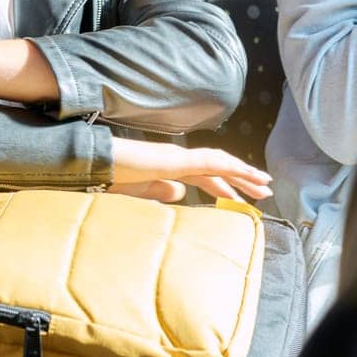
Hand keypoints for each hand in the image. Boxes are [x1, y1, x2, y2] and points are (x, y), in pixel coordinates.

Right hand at [109, 138, 272, 202]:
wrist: (92, 165)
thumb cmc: (109, 178)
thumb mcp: (136, 192)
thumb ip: (159, 192)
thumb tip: (181, 195)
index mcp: (168, 167)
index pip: (203, 177)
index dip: (225, 186)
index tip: (241, 199)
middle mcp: (177, 159)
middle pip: (218, 169)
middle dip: (242, 180)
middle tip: (264, 191)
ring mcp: (177, 157)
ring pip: (220, 163)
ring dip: (244, 173)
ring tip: (264, 184)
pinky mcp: (175, 160)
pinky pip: (209, 162)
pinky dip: (231, 167)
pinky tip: (247, 173)